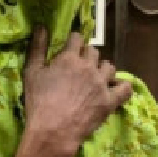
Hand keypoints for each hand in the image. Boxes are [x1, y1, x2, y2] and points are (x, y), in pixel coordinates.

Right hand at [21, 27, 132, 156]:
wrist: (53, 131)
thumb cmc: (38, 102)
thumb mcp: (31, 72)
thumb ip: (37, 47)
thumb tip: (41, 26)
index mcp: (69, 58)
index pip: (77, 38)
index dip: (73, 42)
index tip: (69, 49)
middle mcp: (89, 66)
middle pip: (93, 51)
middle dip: (87, 55)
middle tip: (79, 67)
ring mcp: (102, 83)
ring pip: (109, 66)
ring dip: (102, 69)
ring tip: (95, 78)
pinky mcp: (110, 101)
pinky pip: (125, 88)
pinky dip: (122, 86)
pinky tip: (115, 88)